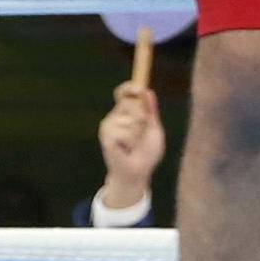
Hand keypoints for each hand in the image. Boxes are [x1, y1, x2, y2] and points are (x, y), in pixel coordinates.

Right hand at [97, 82, 164, 209]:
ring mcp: (108, 125)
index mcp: (125, 112)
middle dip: (143, 118)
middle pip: (130, 103)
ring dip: (138, 134)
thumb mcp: (153, 128)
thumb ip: (151, 111)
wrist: (138, 172)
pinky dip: (131, 142)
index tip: (137, 88)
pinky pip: (124, 132)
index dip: (129, 87)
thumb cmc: (146, 152)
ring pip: (130, 120)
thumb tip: (148, 90)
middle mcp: (115, 116)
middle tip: (142, 134)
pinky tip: (126, 149)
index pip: (123, 93)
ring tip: (134, 145)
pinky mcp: (106, 136)